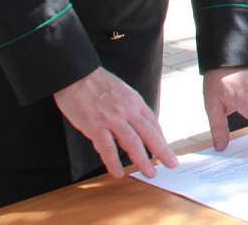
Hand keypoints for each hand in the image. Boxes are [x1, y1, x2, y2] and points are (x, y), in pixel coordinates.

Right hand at [54, 66, 176, 178]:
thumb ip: (130, 108)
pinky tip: (118, 173)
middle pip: (149, 134)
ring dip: (143, 160)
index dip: (161, 138)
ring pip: (132, 143)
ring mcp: (112, 119)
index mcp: (135, 102)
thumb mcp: (122, 91)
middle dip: (162, 151)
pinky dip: (113, 162)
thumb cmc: (98, 83)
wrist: (76, 75)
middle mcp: (127, 110)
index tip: (166, 150)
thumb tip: (137, 126)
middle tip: (171, 164)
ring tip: (150, 173)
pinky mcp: (95, 126)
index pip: (153, 123)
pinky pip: (107, 148)